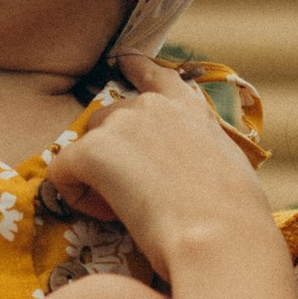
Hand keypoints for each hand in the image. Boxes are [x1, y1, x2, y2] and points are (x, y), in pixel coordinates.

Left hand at [44, 70, 280, 273]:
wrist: (221, 236)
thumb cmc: (235, 220)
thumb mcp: (226, 169)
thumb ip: (198, 155)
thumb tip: (186, 174)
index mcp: (190, 109)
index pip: (154, 74)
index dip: (133, 68)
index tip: (122, 62)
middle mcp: (152, 106)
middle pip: (108, 120)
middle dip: (113, 157)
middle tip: (139, 197)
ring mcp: (120, 124)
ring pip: (85, 147)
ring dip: (96, 178)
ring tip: (128, 210)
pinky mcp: (93, 150)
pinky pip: (62, 173)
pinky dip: (77, 198)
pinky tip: (109, 216)